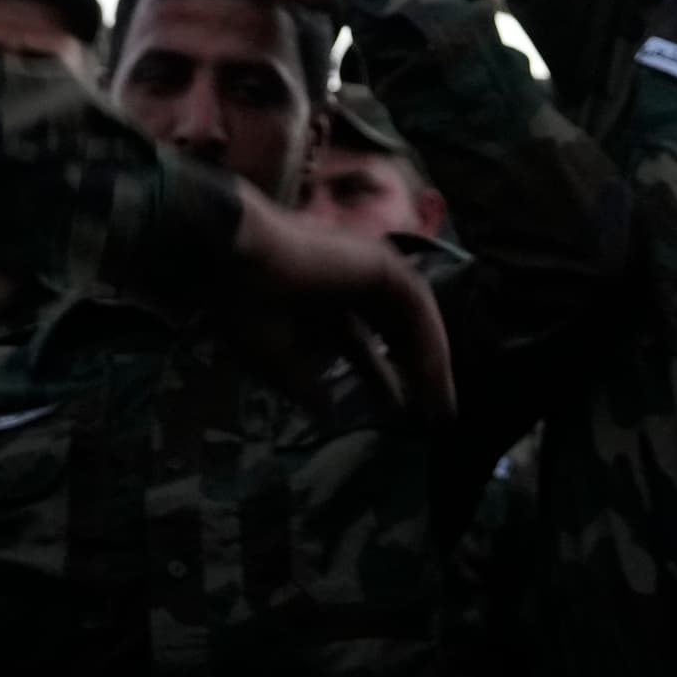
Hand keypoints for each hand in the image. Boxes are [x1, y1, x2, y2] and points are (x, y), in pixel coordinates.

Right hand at [223, 187, 456, 416]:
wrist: (236, 261)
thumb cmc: (245, 308)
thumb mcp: (274, 361)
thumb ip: (305, 387)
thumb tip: (326, 414)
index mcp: (321, 304)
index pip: (362, 347)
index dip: (380, 380)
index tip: (396, 412)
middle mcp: (348, 284)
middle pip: (394, 332)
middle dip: (414, 372)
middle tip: (432, 414)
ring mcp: (366, 270)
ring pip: (412, 320)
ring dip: (428, 363)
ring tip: (440, 406)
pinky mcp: (381, 263)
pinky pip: (417, 307)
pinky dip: (428, 342)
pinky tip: (433, 377)